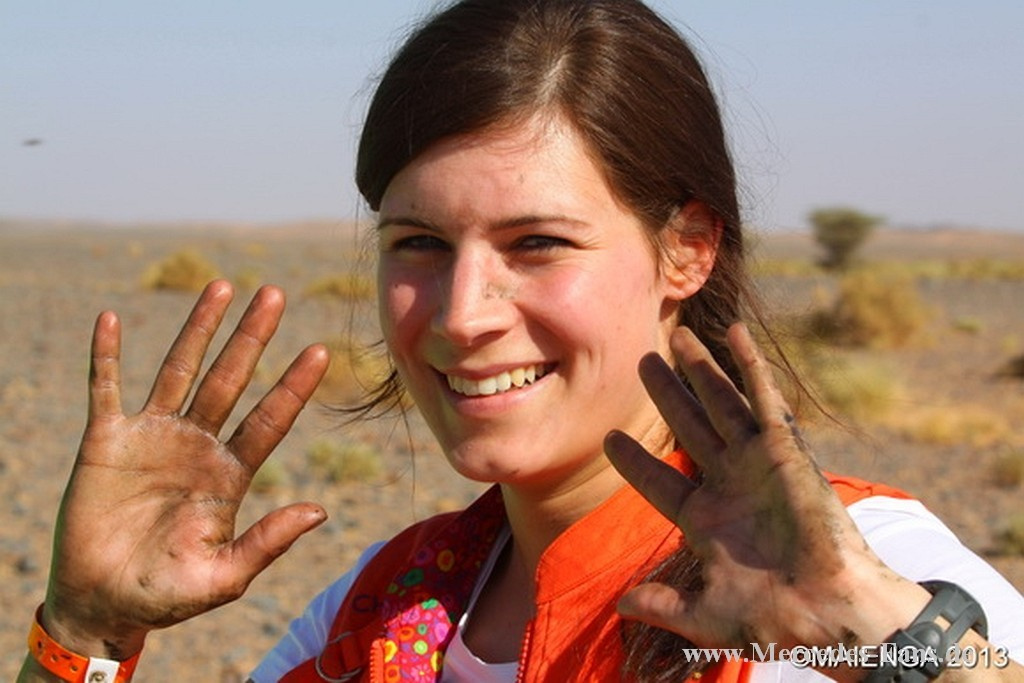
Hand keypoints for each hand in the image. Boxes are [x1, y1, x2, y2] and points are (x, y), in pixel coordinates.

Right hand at [43, 280, 328, 658]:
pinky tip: (109, 319)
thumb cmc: (167, 594)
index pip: (269, 420)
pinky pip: (105, 388)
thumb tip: (319, 512)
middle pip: (231, 379)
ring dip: (199, 329)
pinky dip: (105, 356)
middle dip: (252, 337)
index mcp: (230, 474)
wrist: (104, 602)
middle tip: (276, 294)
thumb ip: (267, 542)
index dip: (292, 387)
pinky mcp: (106, 440)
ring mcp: (153, 436)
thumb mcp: (222, 576)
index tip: (320, 351)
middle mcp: (198, 444)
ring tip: (223, 286)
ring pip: (180, 369)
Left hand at [604, 323, 928, 657]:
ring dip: (700, 369)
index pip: (659, 481)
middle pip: (687, 426)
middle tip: (641, 361)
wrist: (828, 615)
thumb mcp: (705, 614)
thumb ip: (663, 604)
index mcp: (707, 519)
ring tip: (675, 336)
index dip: (635, 460)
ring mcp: (756, 464)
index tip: (609, 437)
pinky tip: (735, 333)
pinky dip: (750, 365)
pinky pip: (764, 400)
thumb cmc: (774, 621)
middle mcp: (729, 483)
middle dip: (666, 393)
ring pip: (720, 404)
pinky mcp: (785, 451)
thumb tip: (621, 606)